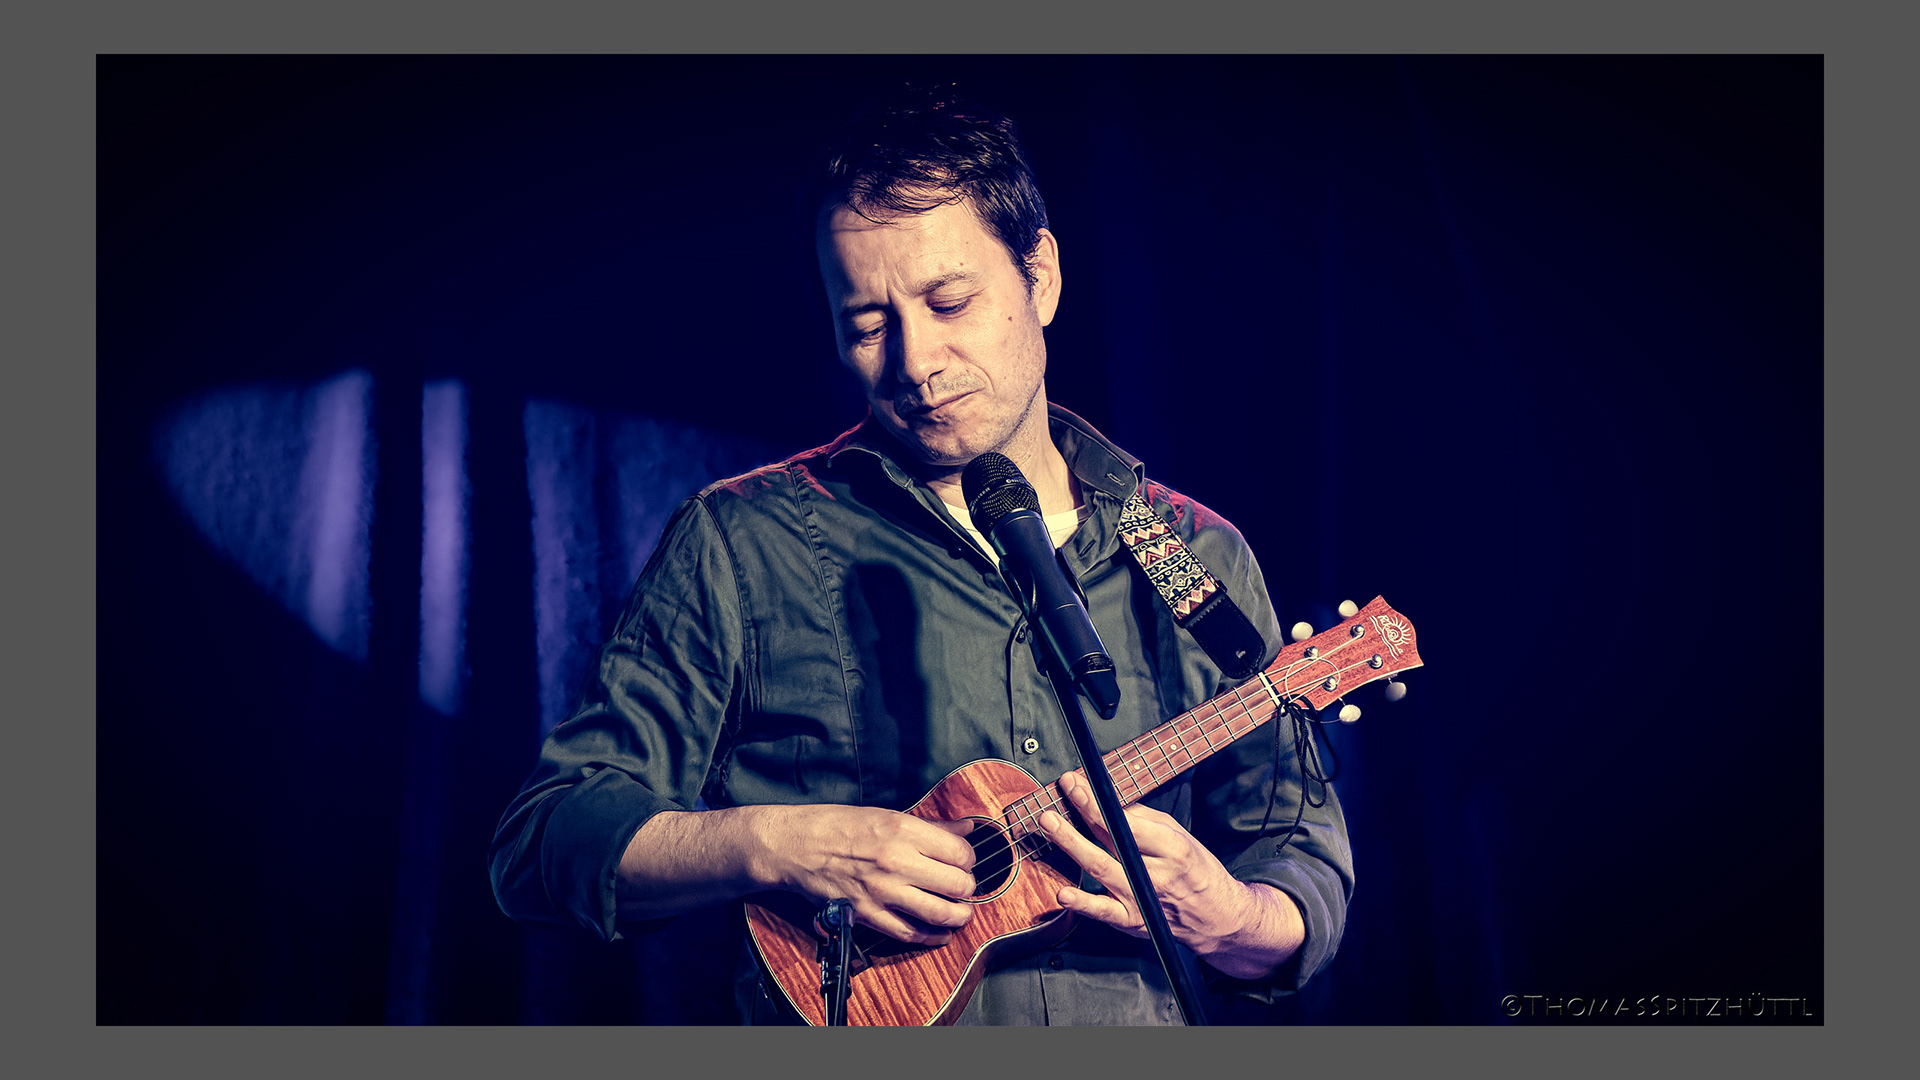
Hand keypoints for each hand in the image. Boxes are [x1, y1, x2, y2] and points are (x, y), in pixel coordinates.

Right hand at [754, 803, 978, 945]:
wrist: (796, 846)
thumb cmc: (839, 826)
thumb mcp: (888, 814)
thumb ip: (932, 825)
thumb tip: (967, 827)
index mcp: (904, 829)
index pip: (959, 852)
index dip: (969, 859)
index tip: (965, 862)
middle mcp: (897, 860)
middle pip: (956, 884)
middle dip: (967, 888)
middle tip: (964, 888)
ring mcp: (882, 890)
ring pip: (939, 912)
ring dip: (958, 916)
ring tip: (962, 914)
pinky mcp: (868, 913)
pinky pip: (909, 933)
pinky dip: (931, 937)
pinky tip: (941, 934)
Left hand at [1039, 772, 1302, 979]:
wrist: (1216, 916)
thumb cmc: (1195, 870)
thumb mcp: (1179, 836)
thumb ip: (1142, 819)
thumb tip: (1107, 798)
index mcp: (1173, 847)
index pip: (1126, 819)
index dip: (1096, 802)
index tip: (1074, 784)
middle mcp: (1157, 873)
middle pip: (1112, 841)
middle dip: (1080, 817)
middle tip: (1054, 801)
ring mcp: (1143, 899)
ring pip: (1102, 870)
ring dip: (1072, 845)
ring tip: (1050, 826)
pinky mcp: (1133, 922)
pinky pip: (1104, 912)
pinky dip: (1083, 904)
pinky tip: (1063, 894)